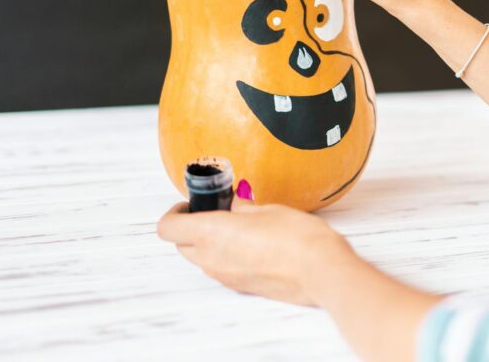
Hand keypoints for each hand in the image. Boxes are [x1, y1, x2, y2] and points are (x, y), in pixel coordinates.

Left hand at [157, 195, 355, 306]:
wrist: (320, 271)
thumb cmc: (298, 238)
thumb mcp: (269, 210)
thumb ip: (244, 208)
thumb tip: (235, 205)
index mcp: (212, 233)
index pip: (168, 228)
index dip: (175, 213)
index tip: (191, 203)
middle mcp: (212, 258)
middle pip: (181, 245)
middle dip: (190, 227)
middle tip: (214, 211)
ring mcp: (225, 276)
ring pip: (200, 259)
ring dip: (208, 243)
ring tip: (237, 226)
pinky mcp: (240, 286)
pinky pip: (220, 269)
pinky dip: (225, 255)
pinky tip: (252, 243)